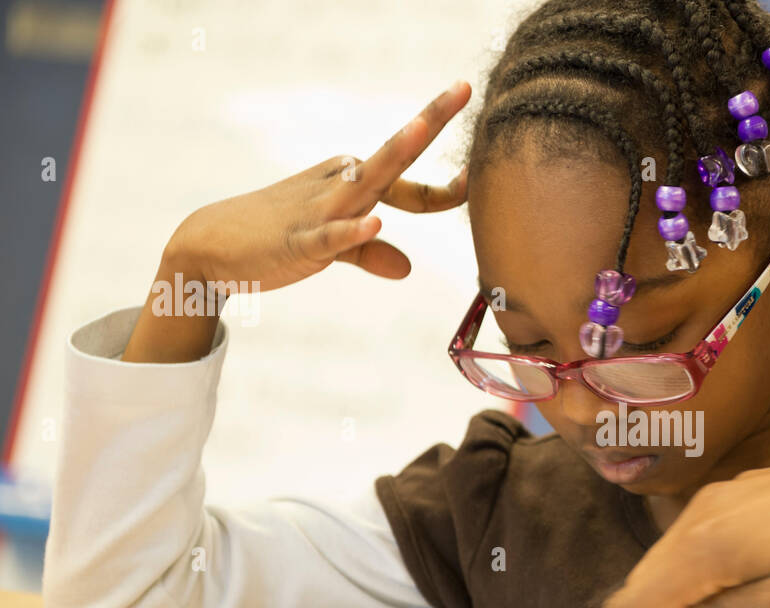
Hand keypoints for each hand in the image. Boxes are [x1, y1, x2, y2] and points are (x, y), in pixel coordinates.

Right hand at [164, 81, 472, 290]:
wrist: (209, 246)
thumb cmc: (273, 238)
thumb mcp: (330, 247)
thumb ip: (369, 252)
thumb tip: (405, 268)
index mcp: (350, 182)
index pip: (408, 184)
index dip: (444, 191)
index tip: (472, 182)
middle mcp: (340, 185)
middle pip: (394, 156)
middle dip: (428, 123)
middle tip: (461, 88)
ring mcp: (319, 210)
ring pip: (365, 183)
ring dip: (394, 156)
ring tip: (419, 129)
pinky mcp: (299, 242)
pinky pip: (330, 237)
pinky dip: (350, 233)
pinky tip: (373, 225)